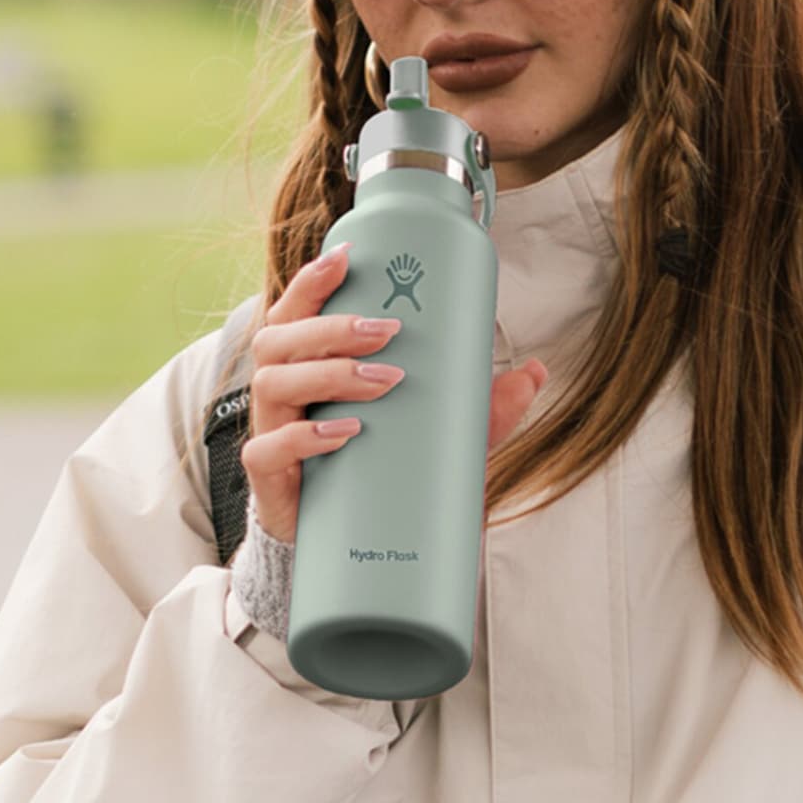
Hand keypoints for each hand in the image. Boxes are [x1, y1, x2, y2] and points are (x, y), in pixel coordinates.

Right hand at [243, 244, 548, 545]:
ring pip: (273, 384)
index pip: (294, 311)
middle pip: (279, 339)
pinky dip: (304, 438)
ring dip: (329, 374)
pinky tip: (344, 433)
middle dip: (333, 328)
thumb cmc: (382, 467)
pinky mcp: (269, 479)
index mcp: (306, 364)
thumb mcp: (438, 430)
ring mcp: (271, 432)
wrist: (354, 545)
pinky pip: (268, 450)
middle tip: (387, 333)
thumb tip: (534, 372)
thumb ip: (483, 403)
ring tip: (383, 381)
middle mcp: (280, 391)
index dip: (312, 280)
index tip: (347, 257)